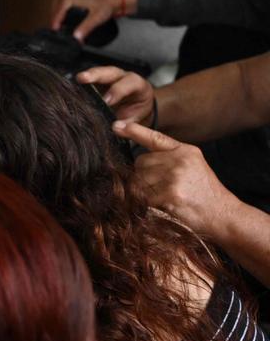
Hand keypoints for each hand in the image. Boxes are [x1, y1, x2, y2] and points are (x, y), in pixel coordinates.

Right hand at [51, 0, 132, 42]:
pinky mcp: (66, 3)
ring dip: (56, 23)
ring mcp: (64, 0)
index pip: (56, 15)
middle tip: (60, 36)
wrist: (110, 1)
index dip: (56, 26)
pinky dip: (59, 20)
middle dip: (56, 25)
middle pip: (53, 15)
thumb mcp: (95, 18)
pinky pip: (57, 13)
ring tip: (61, 32)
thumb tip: (76, 38)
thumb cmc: (104, 6)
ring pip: (54, 14)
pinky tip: (63, 26)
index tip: (57, 35)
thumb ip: (85, 28)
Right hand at [78, 67, 154, 125]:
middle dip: (96, 75)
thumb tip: (115, 127)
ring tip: (77, 80)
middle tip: (84, 78)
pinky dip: (80, 84)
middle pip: (110, 72)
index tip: (106, 101)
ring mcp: (108, 78)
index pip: (128, 84)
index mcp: (136, 84)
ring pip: (98, 72)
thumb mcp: (137, 117)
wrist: (136, 107)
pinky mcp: (97, 82)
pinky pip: (89, 80)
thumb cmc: (137, 110)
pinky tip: (71, 87)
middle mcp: (122, 77)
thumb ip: (128, 123)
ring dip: (86, 76)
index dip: (117, 91)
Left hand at [113, 121, 241, 239]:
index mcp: (185, 151)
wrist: (223, 214)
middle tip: (160, 188)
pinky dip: (147, 203)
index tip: (117, 125)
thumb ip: (170, 159)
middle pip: (140, 163)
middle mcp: (179, 160)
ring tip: (163, 197)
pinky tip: (163, 205)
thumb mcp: (193, 167)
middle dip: (143, 176)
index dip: (134, 131)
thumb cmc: (205, 194)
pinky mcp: (169, 194)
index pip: (155, 138)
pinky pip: (143, 197)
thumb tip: (139, 161)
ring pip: (138, 180)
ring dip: (143, 191)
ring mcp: (174, 176)